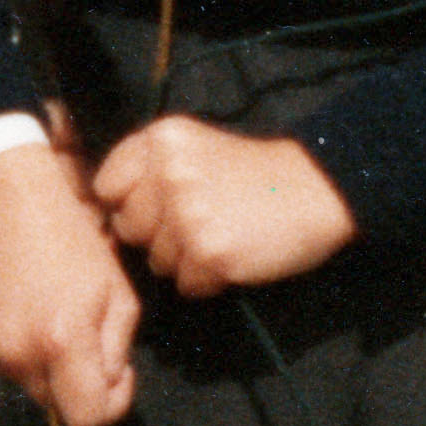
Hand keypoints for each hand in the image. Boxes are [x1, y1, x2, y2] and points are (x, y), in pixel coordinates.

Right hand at [0, 138, 139, 425]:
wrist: (4, 203)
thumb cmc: (71, 242)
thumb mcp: (116, 291)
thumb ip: (118, 348)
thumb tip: (108, 381)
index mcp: (61, 341)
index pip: (87, 417)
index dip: (112, 403)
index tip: (118, 374)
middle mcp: (16, 354)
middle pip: (57, 403)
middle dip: (77, 380)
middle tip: (82, 334)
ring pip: (28, 383)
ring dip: (44, 362)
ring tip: (45, 310)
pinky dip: (14, 348)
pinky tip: (17, 308)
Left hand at [90, 119, 357, 292]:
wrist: (318, 189)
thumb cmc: (256, 174)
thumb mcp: (196, 148)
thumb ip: (150, 170)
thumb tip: (108, 216)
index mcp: (162, 140)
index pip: (107, 187)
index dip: (129, 204)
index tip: (156, 209)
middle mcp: (168, 173)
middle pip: (129, 228)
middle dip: (158, 236)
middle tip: (200, 223)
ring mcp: (187, 214)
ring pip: (156, 261)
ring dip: (186, 260)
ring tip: (223, 235)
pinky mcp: (209, 252)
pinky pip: (186, 284)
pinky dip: (208, 280)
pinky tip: (234, 255)